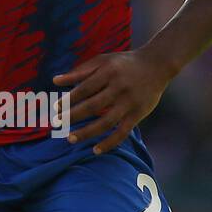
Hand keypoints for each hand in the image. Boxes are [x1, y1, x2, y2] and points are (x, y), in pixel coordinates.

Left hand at [52, 50, 171, 154]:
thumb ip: (79, 71)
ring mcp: (129, 102)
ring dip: (87, 132)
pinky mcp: (138, 114)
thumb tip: (55, 81)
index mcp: (108, 72)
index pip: (84, 88)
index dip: (69, 99)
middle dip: (73, 116)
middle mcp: (119, 87)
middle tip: (57, 124)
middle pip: (93, 106)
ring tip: (70, 139)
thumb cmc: (124, 63)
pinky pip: (122, 132)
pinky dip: (109, 143)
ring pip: (106, 122)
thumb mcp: (102, 60)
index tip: (56, 108)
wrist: (157, 64)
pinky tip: (95, 150)